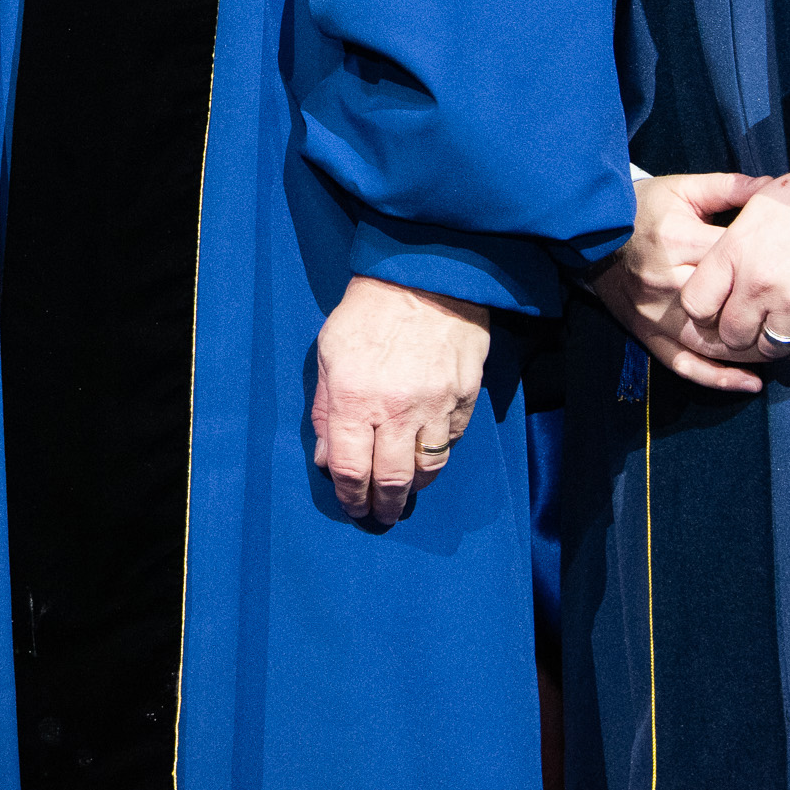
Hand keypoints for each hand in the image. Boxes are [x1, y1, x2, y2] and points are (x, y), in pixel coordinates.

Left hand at [309, 277, 496, 526]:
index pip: (351, 469)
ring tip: (405, 492)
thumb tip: (328, 457)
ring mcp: (436, 405)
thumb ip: (324, 410)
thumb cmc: (367, 312)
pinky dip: (437, 454)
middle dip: (384, 505)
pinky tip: (427, 454)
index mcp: (354, 399)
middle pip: (392, 480)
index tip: (352, 505)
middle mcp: (396, 409)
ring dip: (414, 488)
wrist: (425, 275)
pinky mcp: (465, 396)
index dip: (350, 496)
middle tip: (381, 514)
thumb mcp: (329, 354)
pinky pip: (452, 441)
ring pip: (427, 468)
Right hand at [591, 173, 763, 393]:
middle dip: (767, 316)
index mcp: (677, 241)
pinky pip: (684, 364)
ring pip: (711, 345)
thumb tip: (774, 186)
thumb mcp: (683, 189)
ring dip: (751, 352)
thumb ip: (728, 188)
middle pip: (728, 309)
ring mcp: (656, 316)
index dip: (770, 268)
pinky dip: (718, 379)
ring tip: (785, 350)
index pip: (734, 262)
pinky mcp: (648, 336)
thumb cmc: (643, 209)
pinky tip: (750, 383)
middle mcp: (666, 283)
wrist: (593, 234)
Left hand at [677, 174, 789, 372]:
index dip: (707, 311)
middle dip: (743, 332)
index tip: (722, 307)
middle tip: (761, 318)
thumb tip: (719, 270)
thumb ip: (732, 244)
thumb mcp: (757, 205)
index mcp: (735, 252)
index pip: (696, 304)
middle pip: (732, 336)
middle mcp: (760, 283)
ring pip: (771, 349)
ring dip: (779, 340)